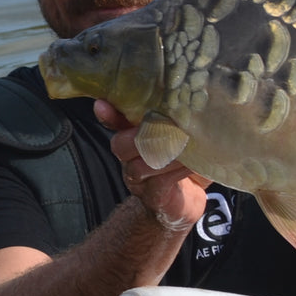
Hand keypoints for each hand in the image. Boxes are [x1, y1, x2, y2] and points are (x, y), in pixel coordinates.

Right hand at [97, 100, 208, 231]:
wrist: (187, 201)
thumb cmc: (184, 162)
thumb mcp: (183, 136)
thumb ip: (178, 118)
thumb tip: (189, 94)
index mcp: (134, 137)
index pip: (114, 122)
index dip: (109, 114)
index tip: (103, 104)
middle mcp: (130, 158)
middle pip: (120, 144)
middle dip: (144, 135)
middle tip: (171, 128)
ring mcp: (139, 180)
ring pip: (139, 166)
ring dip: (166, 155)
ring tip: (187, 148)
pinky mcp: (153, 196)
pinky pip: (159, 182)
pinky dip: (177, 171)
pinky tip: (192, 164)